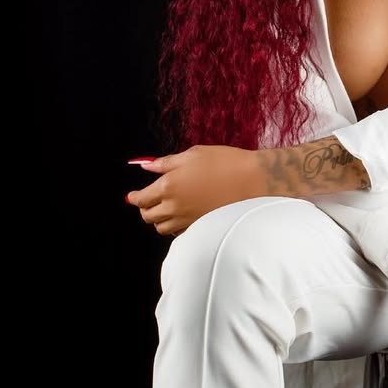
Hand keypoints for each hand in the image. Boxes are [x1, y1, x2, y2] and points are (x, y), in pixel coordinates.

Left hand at [125, 145, 265, 235]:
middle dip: (144, 209)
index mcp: (168, 185)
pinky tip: (181, 217)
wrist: (255, 180)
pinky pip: (179, 233)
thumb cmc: (225, 162)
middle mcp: (175, 206)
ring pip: (161, 228)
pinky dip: (174, 227)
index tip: (132, 196)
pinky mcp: (201, 226)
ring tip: (164, 210)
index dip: (134, 197)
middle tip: (147, 202)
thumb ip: (166, 162)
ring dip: (159, 220)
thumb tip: (147, 166)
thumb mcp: (193, 154)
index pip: (141, 198)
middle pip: (148, 216)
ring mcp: (188, 220)